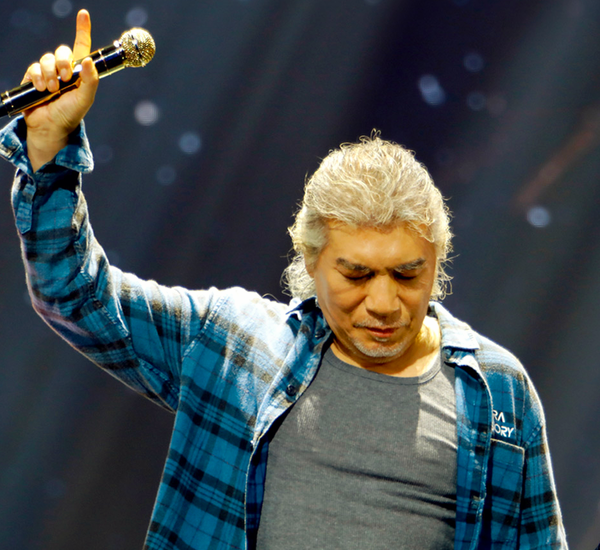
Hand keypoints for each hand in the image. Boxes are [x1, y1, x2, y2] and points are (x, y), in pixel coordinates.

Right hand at [23, 9, 98, 171]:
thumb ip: (91, 81)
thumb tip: (90, 61)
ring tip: (53, 90)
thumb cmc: (70, 115)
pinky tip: (41, 88)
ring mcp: (48, 74)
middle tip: (66, 79)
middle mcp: (64, 71)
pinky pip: (34, 67)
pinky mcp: (34, 78)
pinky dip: (38, 77)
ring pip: (47, 59)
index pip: (82, 48)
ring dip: (50, 73)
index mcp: (79, 73)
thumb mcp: (85, 99)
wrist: (51, 128)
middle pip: (62, 51)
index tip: (83, 14)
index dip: (82, 30)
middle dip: (64, 62)